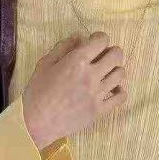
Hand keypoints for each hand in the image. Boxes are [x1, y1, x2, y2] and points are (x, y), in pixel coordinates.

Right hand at [21, 31, 127, 149]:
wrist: (38, 123)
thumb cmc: (37, 92)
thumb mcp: (45, 64)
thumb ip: (63, 47)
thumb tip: (79, 36)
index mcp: (77, 61)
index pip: (102, 40)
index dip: (99, 38)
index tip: (93, 43)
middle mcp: (91, 75)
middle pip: (117, 55)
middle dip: (111, 52)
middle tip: (102, 57)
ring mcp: (97, 94)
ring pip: (121, 74)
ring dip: (115, 70)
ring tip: (106, 74)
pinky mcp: (99, 110)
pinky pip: (121, 97)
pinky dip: (119, 91)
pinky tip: (111, 90)